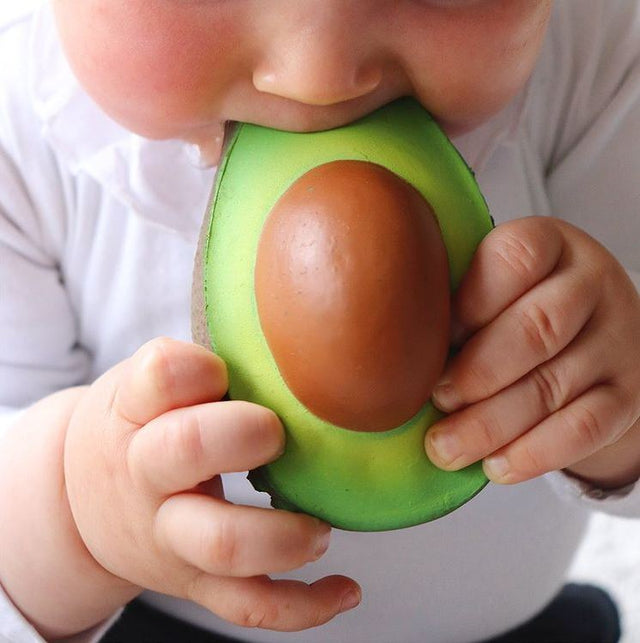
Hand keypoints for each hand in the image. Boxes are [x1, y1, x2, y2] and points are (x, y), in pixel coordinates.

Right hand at [62, 338, 359, 633]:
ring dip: (281, 535)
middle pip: (182, 452)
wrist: (82, 501)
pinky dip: (303, 606)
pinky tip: (346, 589)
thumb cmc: (137, 426)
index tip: (222, 370)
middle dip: (236, 436)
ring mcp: (172, 535)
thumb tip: (288, 337)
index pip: (157, 377)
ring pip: (221, 545)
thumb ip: (196, 365)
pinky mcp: (197, 580)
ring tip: (319, 526)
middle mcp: (147, 475)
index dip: (196, 369)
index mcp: (135, 412)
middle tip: (274, 432)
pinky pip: (247, 605)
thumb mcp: (143, 386)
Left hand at [425, 217, 639, 486]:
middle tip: (436, 399)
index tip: (426, 339)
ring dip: (490, 424)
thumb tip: (394, 349)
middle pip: (537, 329)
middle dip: (477, 373)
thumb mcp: (498, 283)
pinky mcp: (628, 393)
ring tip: (445, 447)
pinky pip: (583, 429)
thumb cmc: (523, 306)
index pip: (516, 257)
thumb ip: (456, 299)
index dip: (469, 303)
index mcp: (552, 245)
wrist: (602, 334)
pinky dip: (533, 453)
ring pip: (553, 386)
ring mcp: (618, 340)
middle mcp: (593, 285)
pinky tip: (494, 466)